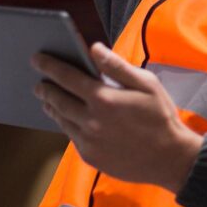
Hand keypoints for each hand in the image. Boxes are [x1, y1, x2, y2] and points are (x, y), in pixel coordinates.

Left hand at [33, 43, 203, 192]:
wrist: (169, 158)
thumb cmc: (160, 116)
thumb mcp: (147, 84)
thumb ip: (117, 66)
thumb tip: (94, 48)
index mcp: (104, 98)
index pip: (67, 77)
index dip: (50, 66)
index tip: (37, 59)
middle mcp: (90, 120)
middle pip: (57, 100)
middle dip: (45, 89)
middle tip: (39, 83)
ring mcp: (88, 141)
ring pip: (61, 119)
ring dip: (52, 107)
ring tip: (48, 100)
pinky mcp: (89, 156)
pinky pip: (71, 136)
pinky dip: (67, 124)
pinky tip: (69, 119)